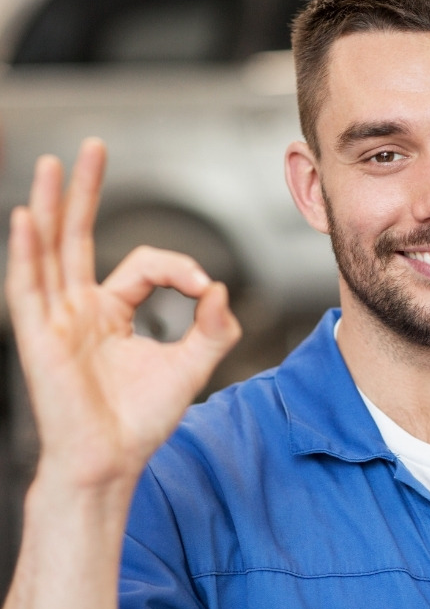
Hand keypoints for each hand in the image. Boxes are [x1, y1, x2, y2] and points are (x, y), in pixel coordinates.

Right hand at [5, 138, 241, 489]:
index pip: (144, 263)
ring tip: (53, 164)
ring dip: (51, 206)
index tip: (205, 290)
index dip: (179, 268)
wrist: (112, 462)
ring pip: (50, 251)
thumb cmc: (142, 420)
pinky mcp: (39, 338)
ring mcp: (57, 319)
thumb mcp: (191, 366)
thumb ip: (213, 327)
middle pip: (79, 236)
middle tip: (93, 147)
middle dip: (86, 191)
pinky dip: (28, 252)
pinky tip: (27, 217)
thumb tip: (222, 288)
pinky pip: (28, 287)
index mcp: (113, 312)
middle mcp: (80, 308)